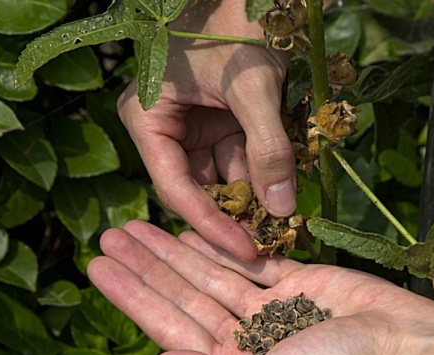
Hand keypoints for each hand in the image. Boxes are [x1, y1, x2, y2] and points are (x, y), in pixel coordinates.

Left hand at [87, 220, 433, 354]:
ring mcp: (272, 306)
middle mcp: (247, 337)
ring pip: (211, 272)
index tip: (101, 268)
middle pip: (184, 294)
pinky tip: (192, 230)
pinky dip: (222, 247)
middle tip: (109, 236)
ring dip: (175, 250)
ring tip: (139, 226)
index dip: (134, 296)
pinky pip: (250, 261)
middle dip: (147, 267)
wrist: (404, 347)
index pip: (170, 325)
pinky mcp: (298, 280)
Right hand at [117, 2, 294, 260]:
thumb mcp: (254, 88)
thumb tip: (282, 210)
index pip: (175, 187)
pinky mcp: (220, 122)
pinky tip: (286, 190)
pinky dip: (263, 173)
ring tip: (285, 222)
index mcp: (148, 118)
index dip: (210, 224)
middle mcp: (164, 128)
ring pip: (223, 177)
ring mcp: (194, 126)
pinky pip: (240, 158)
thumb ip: (268, 149)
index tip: (245, 250)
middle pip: (198, 187)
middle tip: (270, 242)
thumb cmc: (238, 24)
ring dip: (254, 196)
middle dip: (236, 213)